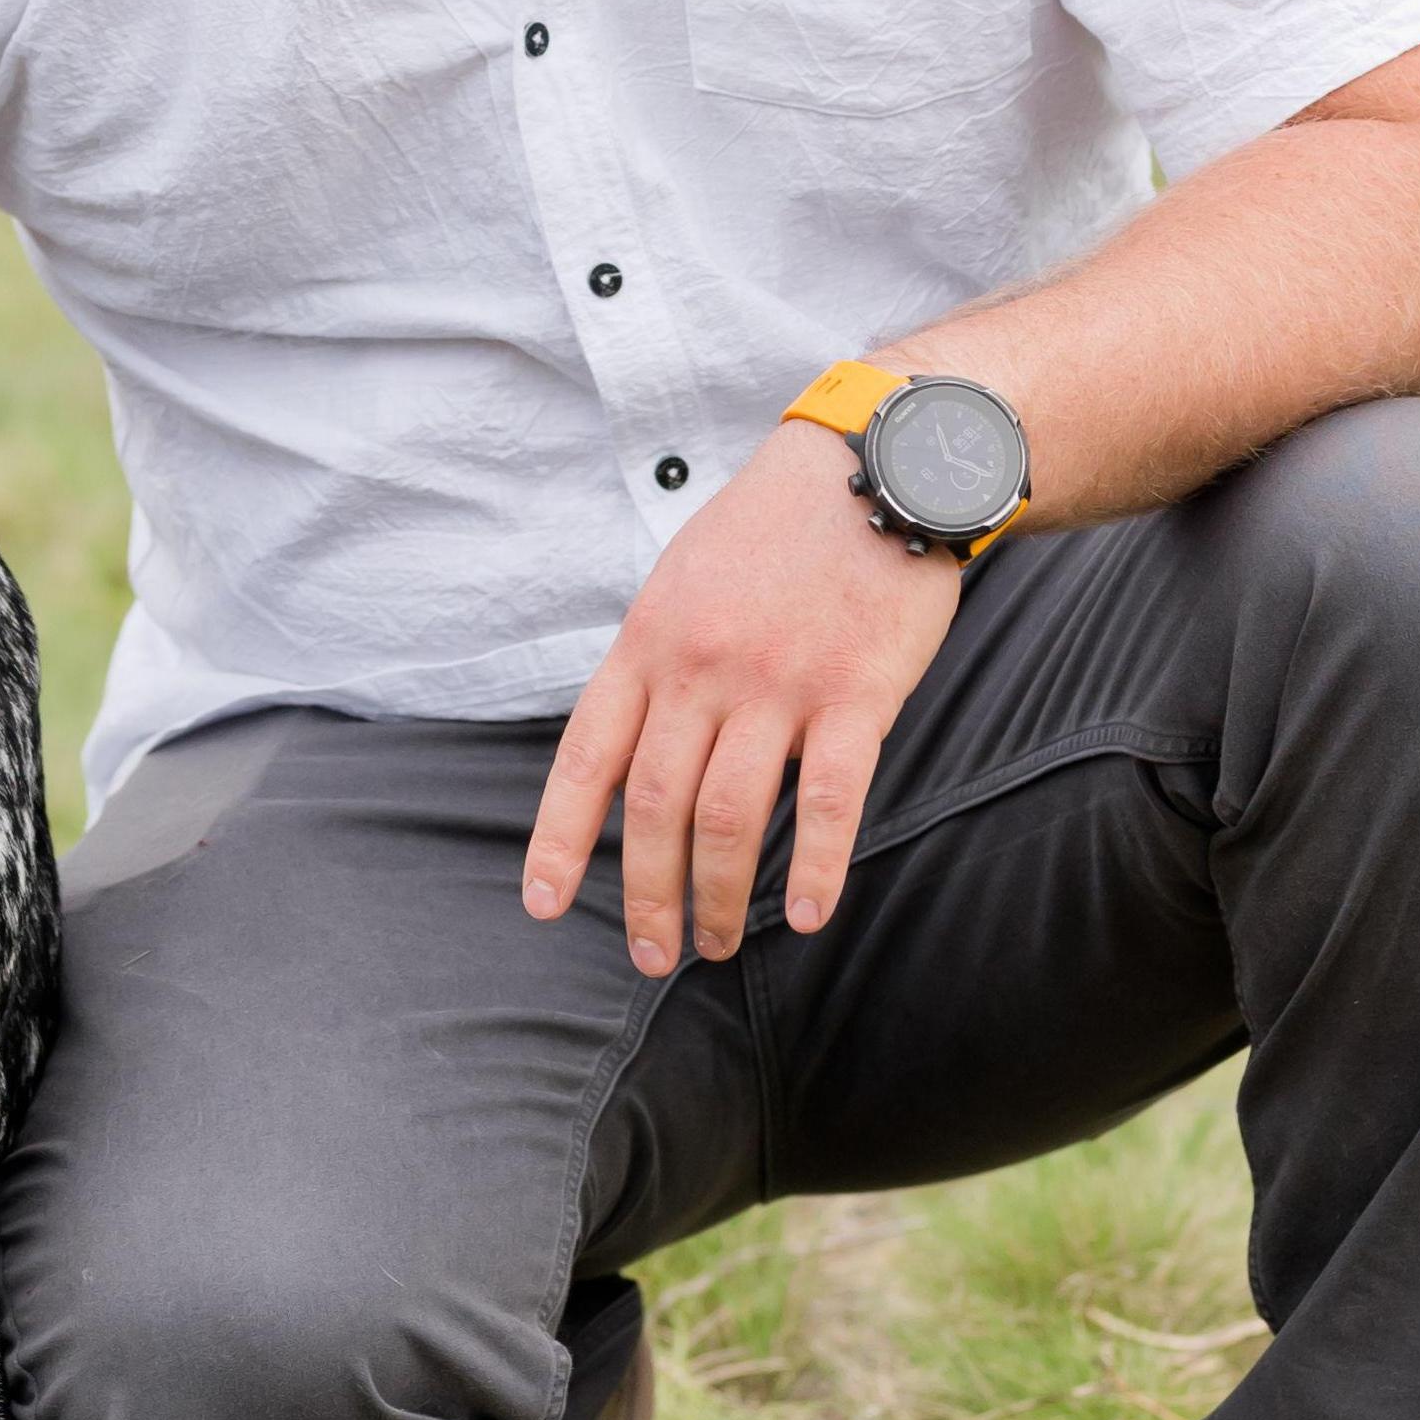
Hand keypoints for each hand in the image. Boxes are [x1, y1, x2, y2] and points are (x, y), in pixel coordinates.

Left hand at [523, 416, 962, 971]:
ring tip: (721, 944)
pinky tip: (806, 916)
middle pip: (654, 808)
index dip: (559, 839)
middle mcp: (701, 669)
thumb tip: (623, 745)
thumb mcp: (681, 577)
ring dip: (720, 897)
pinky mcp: (855, 695)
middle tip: (653, 956)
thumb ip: (652, 659)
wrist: (876, 464)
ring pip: (730, 818)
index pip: (585, 758)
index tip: (543, 906)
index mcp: (648, 641)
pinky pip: (827, 801)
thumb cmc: (774, 527)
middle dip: (648, 895)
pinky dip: (815, 868)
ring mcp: (779, 684)